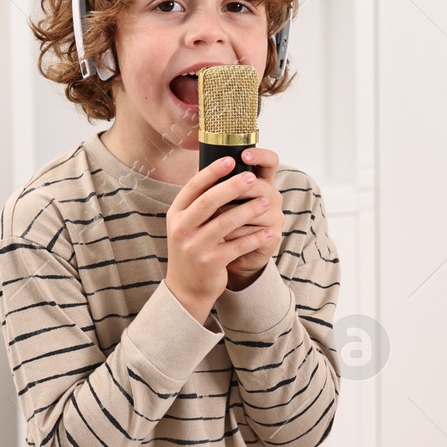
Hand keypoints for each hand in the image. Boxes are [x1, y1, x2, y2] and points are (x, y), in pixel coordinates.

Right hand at [165, 157, 278, 327]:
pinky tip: (269, 231)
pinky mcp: (211, 262)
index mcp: (176, 213)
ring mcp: (195, 246)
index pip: (194, 187)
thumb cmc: (192, 248)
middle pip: (209, 201)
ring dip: (249, 210)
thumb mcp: (186, 224)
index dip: (212, 172)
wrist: (186, 287)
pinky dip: (255, 238)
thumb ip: (197, 202)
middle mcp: (182, 228)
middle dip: (233, 186)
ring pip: (226, 222)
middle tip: (252, 177)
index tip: (230, 160)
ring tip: (266, 202)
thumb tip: (216, 169)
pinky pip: (237, 246)